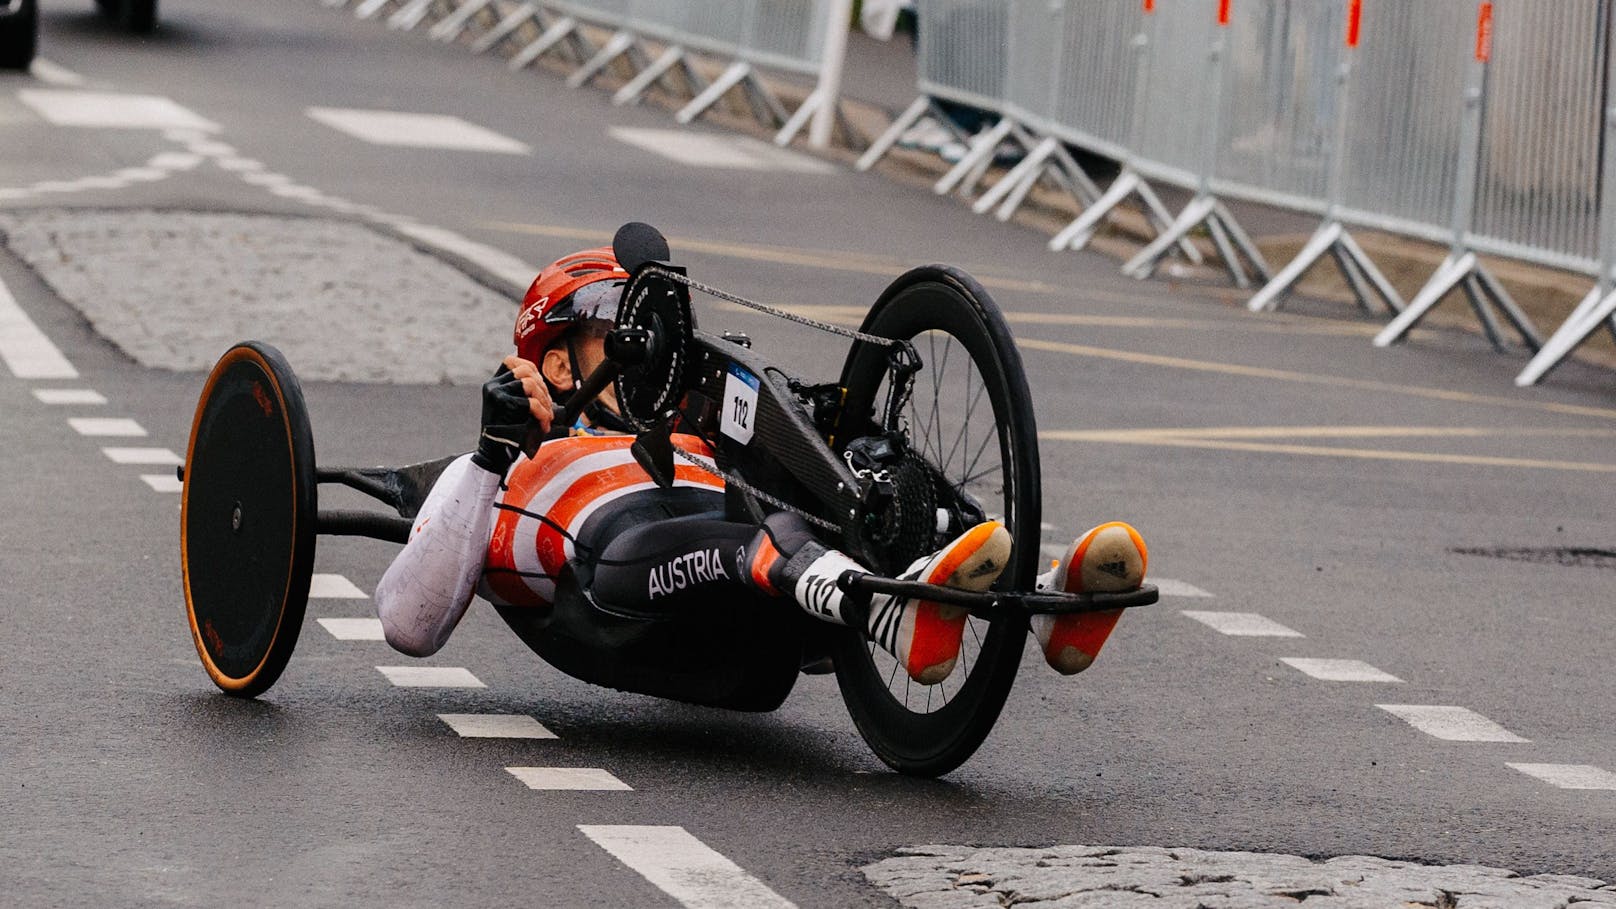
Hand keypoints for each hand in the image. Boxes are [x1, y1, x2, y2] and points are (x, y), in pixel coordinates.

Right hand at [472, 356, 553, 473]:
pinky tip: (543, 425)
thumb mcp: (513, 409)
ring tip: (547, 416)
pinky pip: (530, 402)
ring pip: (529, 383)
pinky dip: (542, 414)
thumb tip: (545, 387)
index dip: (531, 368)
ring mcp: (495, 393)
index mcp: (494, 383)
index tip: (541, 385)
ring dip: (544, 400)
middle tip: (548, 407)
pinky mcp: (501, 404)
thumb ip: (523, 394)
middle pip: (525, 370)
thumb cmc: (508, 434)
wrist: (493, 454)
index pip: (512, 361)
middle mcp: (493, 385)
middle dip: (543, 388)